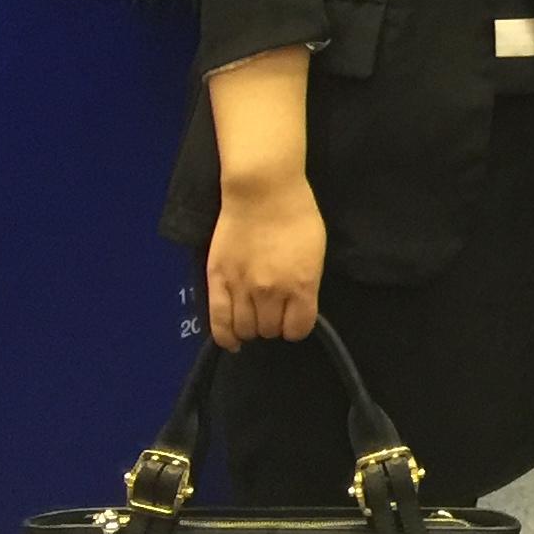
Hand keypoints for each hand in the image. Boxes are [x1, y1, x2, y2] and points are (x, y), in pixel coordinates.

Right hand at [206, 174, 325, 349]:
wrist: (263, 192)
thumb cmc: (297, 216)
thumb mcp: (316, 253)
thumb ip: (306, 284)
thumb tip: (296, 306)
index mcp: (301, 285)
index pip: (298, 329)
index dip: (296, 327)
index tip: (294, 320)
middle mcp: (271, 292)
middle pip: (270, 330)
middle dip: (274, 325)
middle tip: (273, 312)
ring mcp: (242, 288)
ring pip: (245, 329)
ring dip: (251, 329)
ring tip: (253, 317)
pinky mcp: (217, 281)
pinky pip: (218, 322)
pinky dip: (226, 337)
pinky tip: (232, 341)